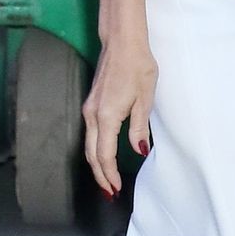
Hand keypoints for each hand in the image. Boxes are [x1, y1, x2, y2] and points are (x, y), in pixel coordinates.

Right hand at [81, 35, 156, 196]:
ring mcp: (89, 109)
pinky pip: (90, 134)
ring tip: (108, 180)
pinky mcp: (91, 103)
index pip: (104, 155)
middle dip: (100, 176)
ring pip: (89, 145)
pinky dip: (96, 150)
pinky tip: (104, 155)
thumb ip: (139, 127)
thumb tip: (138, 150)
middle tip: (111, 193)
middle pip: (92, 154)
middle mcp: (92, 115)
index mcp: (106, 116)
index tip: (117, 188)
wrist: (122, 42)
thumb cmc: (138, 66)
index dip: (110, 175)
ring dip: (97, 164)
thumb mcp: (145, 98)